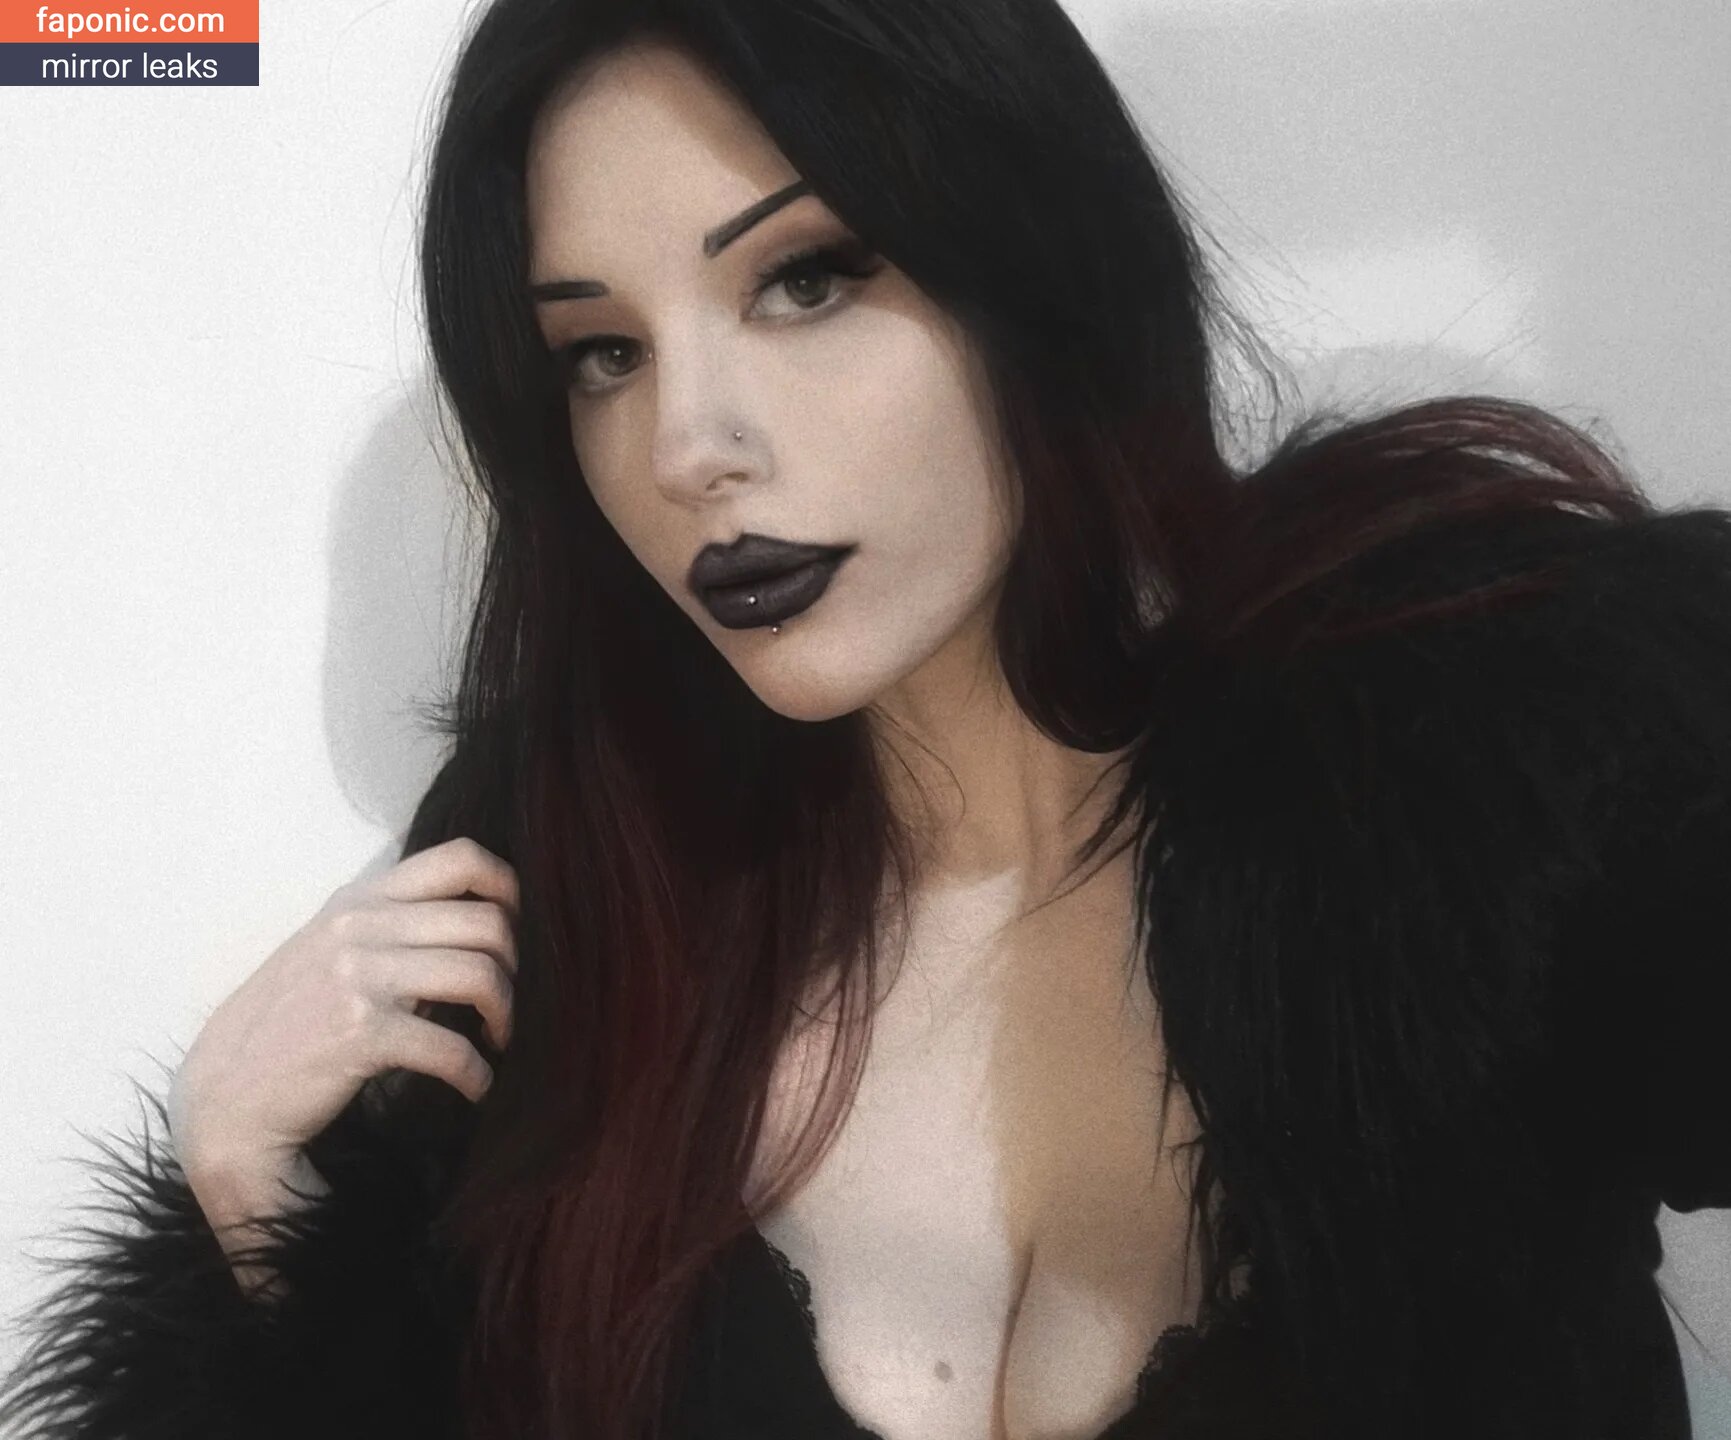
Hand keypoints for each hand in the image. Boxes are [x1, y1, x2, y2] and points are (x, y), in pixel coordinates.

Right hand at [167, 836, 518, 1189]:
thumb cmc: (285, 1025)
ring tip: (498, 1041)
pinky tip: (476, 1087)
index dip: (508, 888)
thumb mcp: (329, 949)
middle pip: (486, 923)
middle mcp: (359, 926)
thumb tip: (478, 922)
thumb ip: (390, 925)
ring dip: (506, 1016)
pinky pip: (452, 1047)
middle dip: (515, 967)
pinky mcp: (360, 1032)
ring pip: (480, 975)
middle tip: (506, 1003)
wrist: (222, 1096)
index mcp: (358, 899)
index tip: (518, 929)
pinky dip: (477, 1074)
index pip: (460, 858)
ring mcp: (358, 976)